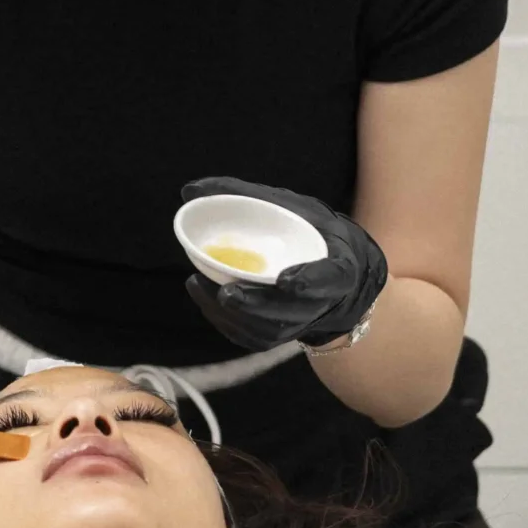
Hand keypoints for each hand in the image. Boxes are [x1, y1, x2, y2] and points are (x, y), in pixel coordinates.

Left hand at [181, 178, 387, 353]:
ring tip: (199, 285)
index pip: (330, 278)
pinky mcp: (278, 336)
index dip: (310, 281)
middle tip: (227, 293)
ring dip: (232, 314)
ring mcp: (299, 323)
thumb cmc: (306, 230)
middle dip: (257, 305)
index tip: (285, 280)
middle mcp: (322, 302)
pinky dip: (225, 321)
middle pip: (291, 312)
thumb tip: (189, 190)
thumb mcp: (289, 206)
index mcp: (338, 268)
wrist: (327, 265)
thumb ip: (244, 194)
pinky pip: (251, 338)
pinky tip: (203, 297)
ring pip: (267, 330)